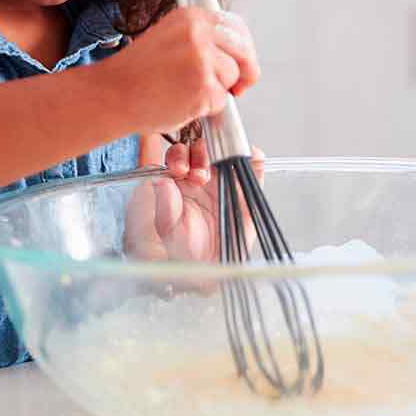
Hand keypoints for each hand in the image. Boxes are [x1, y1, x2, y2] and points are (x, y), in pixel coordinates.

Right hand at [107, 7, 259, 136]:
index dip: (244, 48)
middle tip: (238, 86)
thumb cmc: (136, 74)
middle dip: (246, 71)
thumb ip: (199, 38)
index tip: (242, 61)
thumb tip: (232, 51)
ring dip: (218, 91)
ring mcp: (202, 60)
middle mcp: (199, 34)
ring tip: (188, 92)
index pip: (235, 26)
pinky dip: (207, 108)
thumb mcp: (168, 38)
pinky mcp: (203, 88)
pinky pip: (221, 101)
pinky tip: (183, 103)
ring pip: (233, 78)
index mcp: (191, 17)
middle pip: (244, 51)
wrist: (111, 95)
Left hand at [123, 135, 265, 262]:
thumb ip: (165, 204)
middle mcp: (202, 176)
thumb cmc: (184, 248)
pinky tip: (252, 157)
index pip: (179, 155)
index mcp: (180, 180)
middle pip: (202, 148)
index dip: (179, 156)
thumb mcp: (168, 228)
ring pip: (226, 153)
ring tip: (216, 170)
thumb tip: (161, 181)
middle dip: (198, 154)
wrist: (207, 267)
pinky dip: (255, 160)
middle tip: (196, 173)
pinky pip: (254, 168)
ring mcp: (225, 180)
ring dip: (222, 154)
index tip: (179, 168)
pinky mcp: (246, 190)